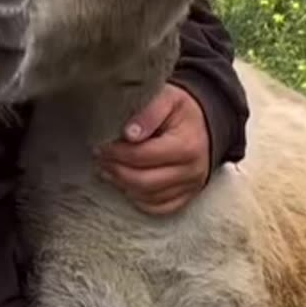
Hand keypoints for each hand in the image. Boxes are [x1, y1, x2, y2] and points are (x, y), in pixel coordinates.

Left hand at [95, 83, 210, 215]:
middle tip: (100, 160)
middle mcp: (192, 170)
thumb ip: (149, 112)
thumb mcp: (167, 98)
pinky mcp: (188, 196)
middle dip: (116, 171)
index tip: (101, 146)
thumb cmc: (181, 110)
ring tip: (108, 171)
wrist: (205, 124)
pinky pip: (159, 208)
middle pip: (143, 181)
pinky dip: (139, 200)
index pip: (142, 156)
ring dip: (123, 186)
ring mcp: (191, 186)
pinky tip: (126, 185)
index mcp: (187, 145)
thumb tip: (129, 134)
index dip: (116, 153)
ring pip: (148, 198)